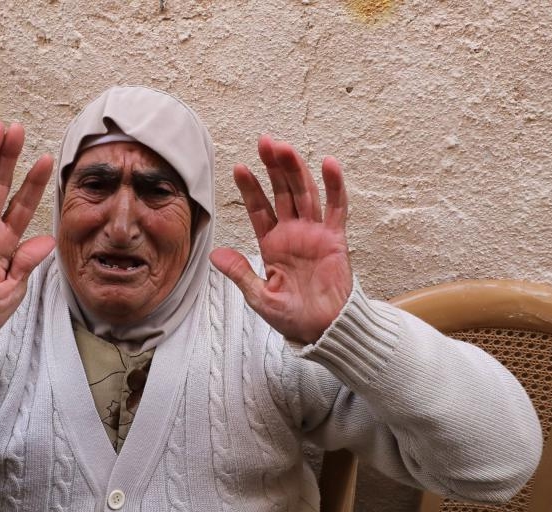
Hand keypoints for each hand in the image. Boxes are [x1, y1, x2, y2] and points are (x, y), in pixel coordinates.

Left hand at [210, 136, 352, 344]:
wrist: (323, 330)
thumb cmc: (292, 316)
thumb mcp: (259, 296)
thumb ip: (240, 272)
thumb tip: (214, 254)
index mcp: (272, 244)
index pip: (259, 209)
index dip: (250, 188)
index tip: (238, 168)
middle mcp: (293, 233)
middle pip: (282, 192)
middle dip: (273, 167)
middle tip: (264, 142)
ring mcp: (315, 233)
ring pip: (305, 194)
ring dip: (296, 170)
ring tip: (285, 148)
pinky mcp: (336, 239)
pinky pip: (337, 208)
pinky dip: (334, 186)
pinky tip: (328, 164)